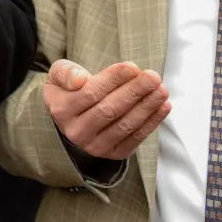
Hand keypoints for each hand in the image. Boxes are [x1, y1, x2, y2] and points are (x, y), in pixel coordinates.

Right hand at [44, 60, 171, 160]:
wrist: (71, 117)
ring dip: (147, 107)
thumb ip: (65, 72)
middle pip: (110, 110)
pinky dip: (152, 122)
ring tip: (161, 90)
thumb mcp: (59, 74)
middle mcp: (77, 132)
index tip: (132, 67)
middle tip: (153, 77)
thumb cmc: (69, 90)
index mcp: (61, 110)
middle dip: (134, 92)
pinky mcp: (113, 154)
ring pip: (125, 125)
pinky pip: (136, 138)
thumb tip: (80, 79)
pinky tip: (163, 107)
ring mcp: (95, 146)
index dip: (113, 80)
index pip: (90, 93)